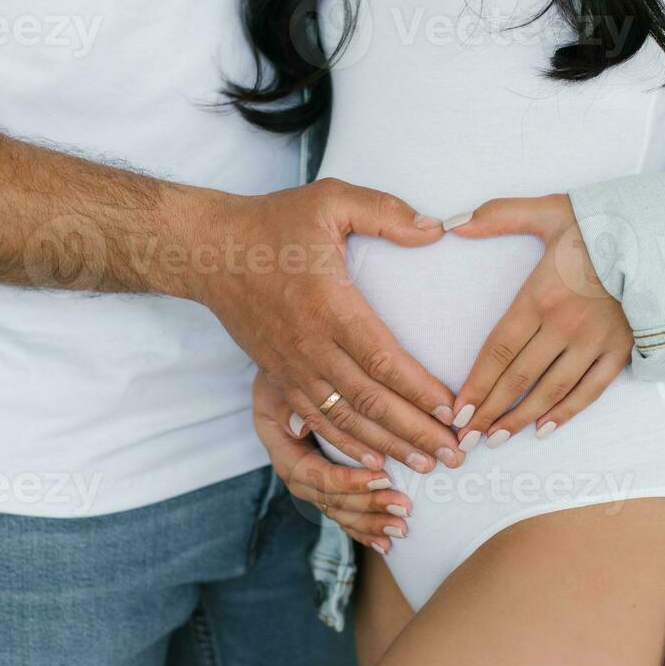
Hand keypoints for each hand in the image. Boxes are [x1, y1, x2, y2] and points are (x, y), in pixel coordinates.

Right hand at [189, 177, 461, 473]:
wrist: (210, 250)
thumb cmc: (274, 222)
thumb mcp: (331, 199)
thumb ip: (385, 212)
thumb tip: (436, 229)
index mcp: (330, 304)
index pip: (384, 359)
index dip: (421, 391)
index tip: (455, 411)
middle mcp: (310, 345)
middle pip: (370, 402)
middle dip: (416, 433)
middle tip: (455, 454)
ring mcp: (292, 366)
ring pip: (345, 421)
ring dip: (388, 447)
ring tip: (426, 466)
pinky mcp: (277, 377)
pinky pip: (316, 421)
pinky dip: (347, 447)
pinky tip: (374, 463)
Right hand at [253, 373, 411, 554]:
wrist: (285, 357)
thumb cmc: (290, 365)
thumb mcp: (282, 379)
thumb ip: (292, 402)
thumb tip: (300, 428)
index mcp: (281, 445)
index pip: (312, 473)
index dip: (345, 479)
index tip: (383, 474)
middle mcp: (294, 468)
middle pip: (328, 498)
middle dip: (367, 503)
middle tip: (404, 505)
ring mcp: (310, 480)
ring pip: (338, 510)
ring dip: (370, 520)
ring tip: (402, 526)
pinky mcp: (326, 484)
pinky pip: (342, 513)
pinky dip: (364, 528)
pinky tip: (387, 544)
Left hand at [445, 195, 633, 448]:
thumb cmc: (602, 222)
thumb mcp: (548, 210)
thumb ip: (497, 215)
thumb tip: (451, 223)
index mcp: (541, 296)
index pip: (499, 350)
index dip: (476, 384)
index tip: (456, 409)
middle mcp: (565, 325)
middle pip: (519, 378)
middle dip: (489, 410)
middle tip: (466, 437)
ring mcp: (595, 342)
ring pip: (551, 390)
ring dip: (520, 418)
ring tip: (495, 439)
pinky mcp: (622, 350)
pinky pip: (590, 390)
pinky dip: (566, 413)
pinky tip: (543, 430)